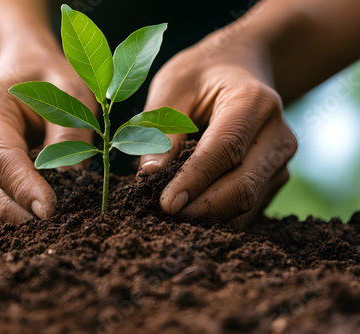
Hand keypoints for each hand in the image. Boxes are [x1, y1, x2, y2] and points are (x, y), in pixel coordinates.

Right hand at [0, 48, 97, 223]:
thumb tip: (70, 177)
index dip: (23, 187)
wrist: (23, 71)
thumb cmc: (48, 79)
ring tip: (64, 208)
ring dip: (29, 211)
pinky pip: (3, 201)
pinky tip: (50, 202)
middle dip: (28, 211)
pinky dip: (26, 208)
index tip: (49, 210)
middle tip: (67, 222)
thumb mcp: (69, 91)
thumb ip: (68, 132)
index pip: (0, 158)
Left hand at [139, 31, 296, 228]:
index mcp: (252, 102)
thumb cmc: (200, 76)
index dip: (194, 181)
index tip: (165, 204)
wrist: (240, 69)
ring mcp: (281, 159)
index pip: (224, 151)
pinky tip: (192, 210)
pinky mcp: (275, 177)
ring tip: (174, 216)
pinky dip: (220, 215)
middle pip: (243, 186)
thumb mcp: (172, 88)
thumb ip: (160, 128)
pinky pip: (249, 207)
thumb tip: (150, 174)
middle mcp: (277, 133)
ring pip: (248, 204)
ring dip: (210, 217)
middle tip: (163, 217)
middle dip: (202, 209)